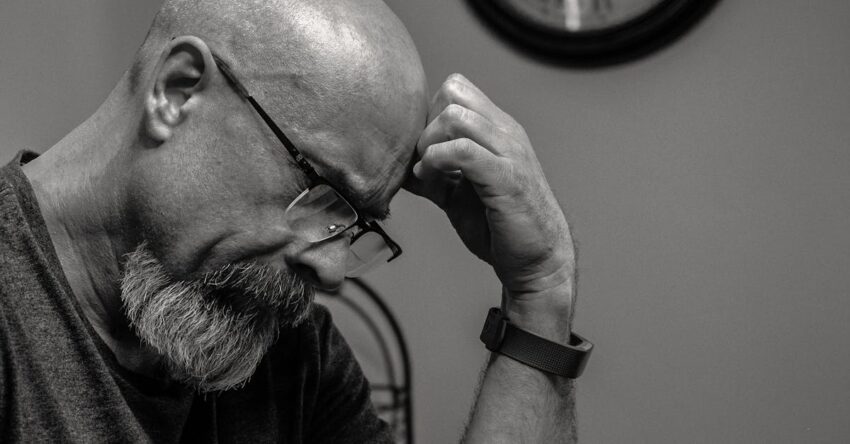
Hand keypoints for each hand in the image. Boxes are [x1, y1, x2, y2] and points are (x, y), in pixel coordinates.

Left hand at [405, 74, 575, 323]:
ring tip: (428, 174)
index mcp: (498, 130)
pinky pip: (462, 151)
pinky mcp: (506, 177)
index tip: (423, 151)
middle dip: (425, 126)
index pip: (456, 88)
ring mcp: (509, 152)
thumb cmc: (501, 226)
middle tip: (423, 163)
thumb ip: (434, 174)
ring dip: (429, 145)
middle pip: (452, 93)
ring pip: (454, 117)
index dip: (429, 114)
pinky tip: (433, 184)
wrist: (538, 260)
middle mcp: (506, 133)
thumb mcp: (459, 193)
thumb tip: (398, 168)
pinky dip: (436, 163)